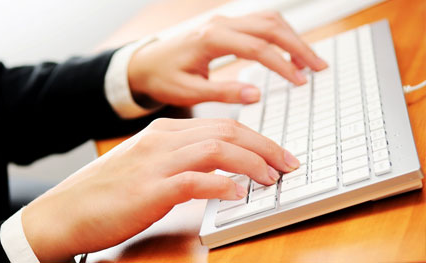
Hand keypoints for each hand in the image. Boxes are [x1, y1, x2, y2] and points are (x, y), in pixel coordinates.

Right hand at [22, 118, 299, 260]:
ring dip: (252, 163)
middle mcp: (163, 140)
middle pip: (227, 132)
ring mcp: (156, 163)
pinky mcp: (150, 190)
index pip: (222, 126)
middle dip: (265, 146)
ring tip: (270, 178)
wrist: (65, 212)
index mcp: (165, 132)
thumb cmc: (108, 192)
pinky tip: (237, 193)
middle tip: (287, 164)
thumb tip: (221, 170)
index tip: (277, 154)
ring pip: (217, 149)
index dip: (257, 139)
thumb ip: (181, 161)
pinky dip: (222, 184)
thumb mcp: (148, 165)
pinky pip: (195, 180)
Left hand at [128, 11, 327, 106]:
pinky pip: (260, 23)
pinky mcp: (227, 26)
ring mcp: (224, 21)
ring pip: (268, 20)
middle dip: (298, 45)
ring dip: (292, 37)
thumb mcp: (188, 91)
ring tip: (310, 61)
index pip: (256, 47)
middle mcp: (221, 24)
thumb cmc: (163, 77)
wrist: (146, 63)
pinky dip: (280, 35)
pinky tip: (289, 52)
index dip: (281, 64)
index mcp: (210, 39)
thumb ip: (221, 93)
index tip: (300, 81)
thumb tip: (255, 95)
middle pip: (270, 26)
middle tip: (318, 67)